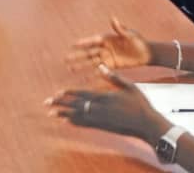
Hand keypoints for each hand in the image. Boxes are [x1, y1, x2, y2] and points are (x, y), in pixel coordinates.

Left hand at [45, 64, 170, 142]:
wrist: (146, 125)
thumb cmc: (140, 104)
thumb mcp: (128, 86)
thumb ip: (113, 77)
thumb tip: (100, 65)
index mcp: (105, 98)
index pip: (82, 95)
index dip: (68, 94)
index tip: (57, 93)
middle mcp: (100, 110)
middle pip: (75, 106)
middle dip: (60, 104)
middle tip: (46, 103)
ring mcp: (100, 120)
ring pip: (78, 117)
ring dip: (63, 114)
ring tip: (51, 113)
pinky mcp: (103, 127)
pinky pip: (85, 125)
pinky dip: (74, 122)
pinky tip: (67, 121)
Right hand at [66, 17, 151, 70]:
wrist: (147, 54)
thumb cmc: (139, 42)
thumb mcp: (130, 35)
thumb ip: (120, 29)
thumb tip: (113, 18)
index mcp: (108, 39)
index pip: (92, 41)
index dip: (83, 43)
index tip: (72, 45)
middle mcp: (105, 49)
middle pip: (88, 53)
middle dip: (77, 56)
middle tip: (65, 59)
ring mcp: (107, 58)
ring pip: (91, 63)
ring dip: (81, 66)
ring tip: (70, 70)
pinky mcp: (112, 67)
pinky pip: (100, 71)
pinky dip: (92, 76)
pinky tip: (84, 80)